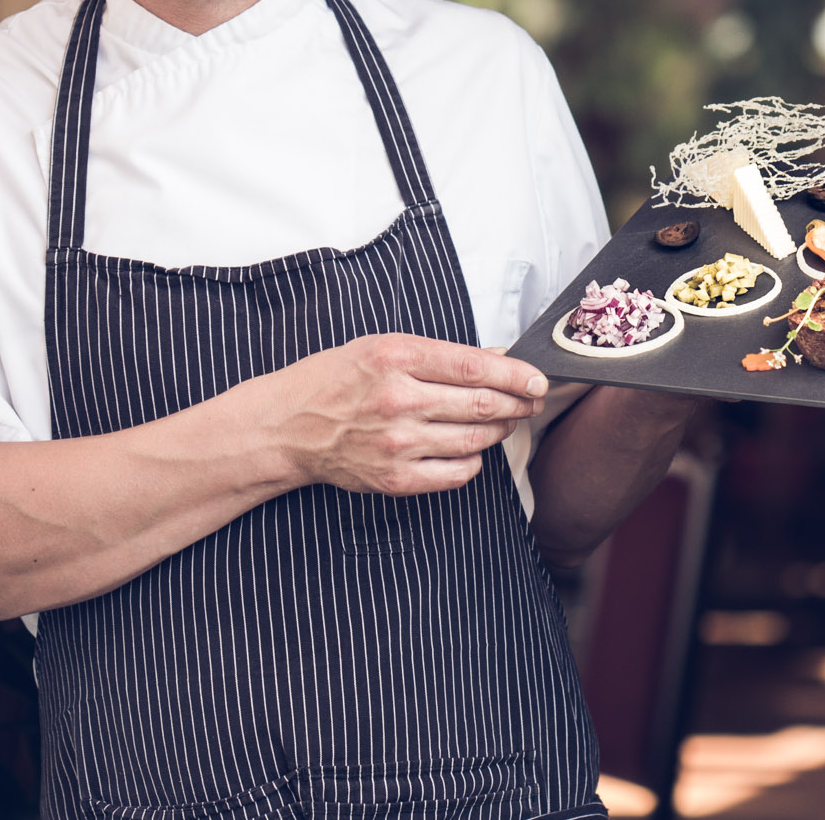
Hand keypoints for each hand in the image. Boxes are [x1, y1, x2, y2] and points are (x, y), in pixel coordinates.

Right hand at [254, 333, 547, 496]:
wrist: (288, 426)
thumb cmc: (334, 380)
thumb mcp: (382, 347)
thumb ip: (440, 354)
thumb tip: (496, 359)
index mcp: (396, 358)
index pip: (475, 367)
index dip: (516, 375)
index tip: (537, 379)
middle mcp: (398, 400)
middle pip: (482, 403)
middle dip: (518, 402)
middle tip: (532, 400)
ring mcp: (397, 443)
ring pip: (475, 438)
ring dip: (499, 429)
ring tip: (504, 419)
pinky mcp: (395, 478)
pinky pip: (456, 474)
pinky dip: (473, 461)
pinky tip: (470, 449)